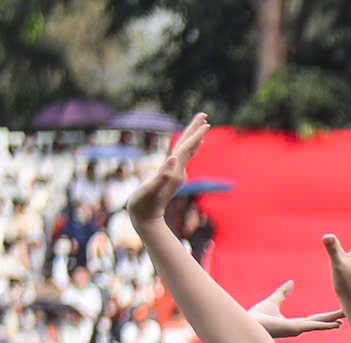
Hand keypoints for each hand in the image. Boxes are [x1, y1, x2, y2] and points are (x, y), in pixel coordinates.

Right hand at [127, 113, 206, 228]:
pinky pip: (182, 158)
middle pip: (189, 146)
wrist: (146, 219)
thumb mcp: (151, 189)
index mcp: (174, 171)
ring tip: (202, 125)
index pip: (186, 149)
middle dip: (196, 130)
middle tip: (204, 115)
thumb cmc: (144, 204)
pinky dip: (188, 148)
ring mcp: (176, 173)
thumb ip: (162, 175)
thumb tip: (172, 160)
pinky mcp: (172, 176)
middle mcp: (178, 171)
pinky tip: (192, 145)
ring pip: (187, 151)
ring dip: (194, 137)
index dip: (195, 135)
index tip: (206, 122)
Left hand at [248, 279, 342, 341]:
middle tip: (349, 315)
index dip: (326, 317)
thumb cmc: (258, 316)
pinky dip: (325, 325)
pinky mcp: (295, 329)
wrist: (250, 324)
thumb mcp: (274, 300)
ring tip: (346, 320)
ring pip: (320, 325)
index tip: (338, 315)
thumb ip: (284, 293)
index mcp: (295, 323)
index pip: (315, 319)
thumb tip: (292, 282)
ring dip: (333, 323)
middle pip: (321, 322)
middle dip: (334, 319)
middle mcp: (299, 328)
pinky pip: (313, 326)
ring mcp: (298, 329)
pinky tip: (335, 324)